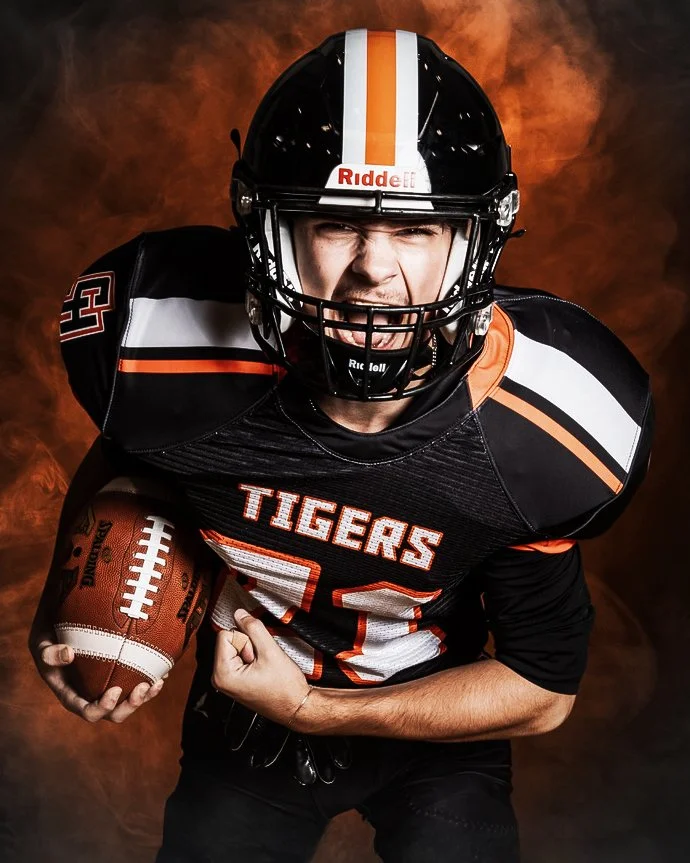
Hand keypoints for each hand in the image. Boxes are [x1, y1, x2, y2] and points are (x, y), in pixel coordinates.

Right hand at [29, 626, 164, 722]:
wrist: (62, 623)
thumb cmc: (49, 635)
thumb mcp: (41, 642)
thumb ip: (49, 652)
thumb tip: (68, 654)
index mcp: (72, 695)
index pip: (87, 711)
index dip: (102, 708)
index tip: (115, 691)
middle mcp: (91, 695)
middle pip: (113, 713)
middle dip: (129, 706)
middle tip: (142, 688)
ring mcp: (107, 686)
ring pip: (129, 701)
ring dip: (145, 696)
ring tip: (157, 682)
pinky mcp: (121, 674)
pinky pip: (138, 682)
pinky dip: (151, 679)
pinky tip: (164, 671)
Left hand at [211, 609, 309, 725]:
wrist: (296, 706)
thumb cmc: (285, 688)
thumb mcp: (270, 651)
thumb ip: (253, 627)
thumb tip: (239, 613)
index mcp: (222, 674)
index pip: (225, 634)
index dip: (245, 639)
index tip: (257, 655)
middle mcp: (219, 679)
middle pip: (229, 641)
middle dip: (248, 645)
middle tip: (262, 662)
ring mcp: (226, 681)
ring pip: (236, 647)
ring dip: (251, 652)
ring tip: (263, 667)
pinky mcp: (234, 680)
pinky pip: (239, 657)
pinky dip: (252, 659)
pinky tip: (262, 670)